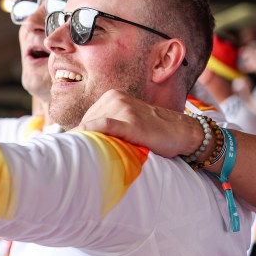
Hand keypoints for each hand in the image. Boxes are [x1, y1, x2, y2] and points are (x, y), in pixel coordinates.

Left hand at [77, 90, 199, 157]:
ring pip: (94, 125)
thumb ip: (107, 125)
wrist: (180, 132)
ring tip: (89, 158)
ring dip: (89, 142)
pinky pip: (105, 126)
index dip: (81, 137)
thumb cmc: (152, 130)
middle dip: (84, 141)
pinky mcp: (131, 122)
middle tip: (81, 159)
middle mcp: (115, 99)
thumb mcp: (127, 120)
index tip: (75, 152)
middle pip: (88, 123)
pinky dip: (93, 133)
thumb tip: (82, 140)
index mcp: (112, 97)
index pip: (87, 119)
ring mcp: (124, 109)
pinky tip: (88, 144)